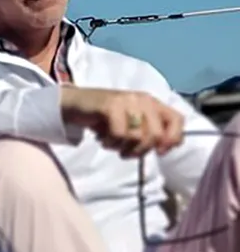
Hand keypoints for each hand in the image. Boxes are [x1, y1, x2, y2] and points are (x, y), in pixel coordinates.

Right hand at [60, 87, 184, 157]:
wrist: (74, 104)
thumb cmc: (104, 117)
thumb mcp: (131, 124)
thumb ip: (150, 131)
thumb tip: (170, 146)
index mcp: (152, 103)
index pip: (178, 120)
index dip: (173, 139)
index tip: (159, 151)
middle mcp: (143, 99)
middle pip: (157, 135)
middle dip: (141, 150)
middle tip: (126, 151)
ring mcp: (127, 101)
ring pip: (138, 137)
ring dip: (123, 148)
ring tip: (112, 144)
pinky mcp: (111, 106)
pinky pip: (120, 134)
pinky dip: (111, 143)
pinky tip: (103, 139)